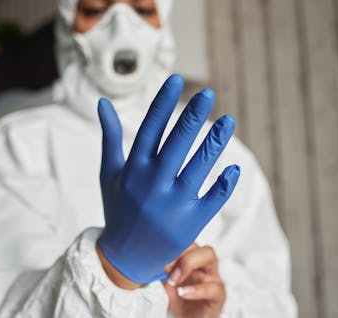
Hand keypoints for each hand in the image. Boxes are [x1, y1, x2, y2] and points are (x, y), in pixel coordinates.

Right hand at [97, 74, 239, 283]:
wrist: (125, 257)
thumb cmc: (118, 208)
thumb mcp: (109, 173)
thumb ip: (109, 137)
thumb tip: (102, 102)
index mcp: (133, 170)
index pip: (149, 129)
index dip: (162, 103)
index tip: (176, 81)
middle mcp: (152, 185)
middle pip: (175, 145)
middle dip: (192, 117)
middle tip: (208, 94)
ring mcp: (172, 205)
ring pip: (197, 168)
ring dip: (214, 144)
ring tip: (229, 121)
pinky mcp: (190, 223)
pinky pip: (212, 200)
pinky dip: (224, 185)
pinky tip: (234, 168)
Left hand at [164, 244, 225, 317]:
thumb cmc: (179, 303)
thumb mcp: (167, 283)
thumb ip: (162, 269)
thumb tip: (151, 258)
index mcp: (192, 260)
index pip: (186, 241)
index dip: (173, 244)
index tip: (157, 253)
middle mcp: (204, 266)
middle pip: (196, 241)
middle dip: (182, 251)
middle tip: (166, 265)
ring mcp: (212, 279)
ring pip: (209, 257)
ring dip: (188, 263)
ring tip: (174, 278)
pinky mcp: (218, 297)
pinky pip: (214, 288)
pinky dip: (197, 289)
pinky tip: (183, 292)